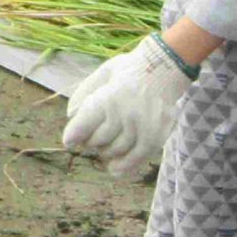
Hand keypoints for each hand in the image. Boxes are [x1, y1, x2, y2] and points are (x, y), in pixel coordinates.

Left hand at [61, 35, 192, 176]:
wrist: (167, 67)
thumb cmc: (129, 70)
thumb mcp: (103, 73)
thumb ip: (84, 93)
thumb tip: (70, 115)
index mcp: (109, 97)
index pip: (84, 125)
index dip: (72, 136)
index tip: (69, 141)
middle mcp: (126, 114)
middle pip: (98, 141)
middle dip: (89, 141)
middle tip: (91, 136)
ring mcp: (143, 126)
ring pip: (115, 150)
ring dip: (105, 151)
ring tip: (104, 145)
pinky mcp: (157, 135)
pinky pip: (138, 157)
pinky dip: (124, 166)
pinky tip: (114, 169)